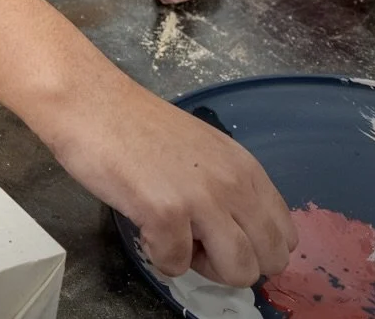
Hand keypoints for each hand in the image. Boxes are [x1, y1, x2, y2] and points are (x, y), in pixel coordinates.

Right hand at [43, 73, 297, 286]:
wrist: (89, 101)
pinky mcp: (165, 212)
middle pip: (269, 261)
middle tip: (194, 239)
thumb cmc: (134, 124)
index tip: (219, 234)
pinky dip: (157, 255)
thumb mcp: (200, 150)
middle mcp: (234, 183)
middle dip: (233, 263)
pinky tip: (141, 223)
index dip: (254, 246)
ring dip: (202, 266)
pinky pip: (176, 266)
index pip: (285, 235)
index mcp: (245, 167)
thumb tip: (238, 232)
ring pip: (238, 273)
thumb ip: (226, 185)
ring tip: (170, 234)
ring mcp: (201, 199)